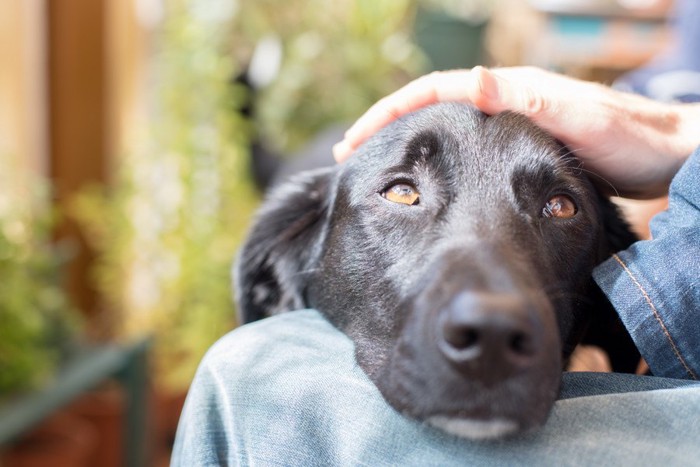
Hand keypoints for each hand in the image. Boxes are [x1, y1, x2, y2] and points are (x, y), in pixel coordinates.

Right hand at [333, 66, 699, 198]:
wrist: (665, 153)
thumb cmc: (628, 139)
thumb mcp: (581, 118)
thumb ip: (530, 100)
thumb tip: (474, 80)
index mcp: (511, 89)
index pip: (435, 90)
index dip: (392, 112)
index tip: (357, 137)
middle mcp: (504, 100)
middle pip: (430, 105)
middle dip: (387, 125)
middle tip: (351, 153)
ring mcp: (508, 123)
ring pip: (443, 128)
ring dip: (406, 141)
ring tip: (375, 167)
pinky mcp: (514, 147)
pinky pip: (462, 147)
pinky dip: (435, 158)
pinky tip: (425, 178)